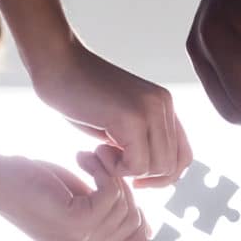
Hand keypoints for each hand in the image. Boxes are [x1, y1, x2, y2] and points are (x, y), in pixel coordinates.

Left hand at [0, 154, 148, 240]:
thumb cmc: (35, 187)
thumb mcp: (82, 207)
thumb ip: (111, 222)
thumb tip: (149, 230)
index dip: (135, 210)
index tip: (115, 184)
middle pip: (135, 224)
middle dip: (125, 187)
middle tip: (101, 162)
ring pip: (124, 207)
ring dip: (112, 172)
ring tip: (90, 156)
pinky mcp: (75, 223)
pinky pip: (112, 195)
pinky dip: (103, 170)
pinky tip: (84, 157)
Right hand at [31, 38, 191, 186]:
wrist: (56, 62)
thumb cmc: (78, 93)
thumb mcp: (119, 121)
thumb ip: (140, 140)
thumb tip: (152, 174)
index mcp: (163, 106)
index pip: (184, 155)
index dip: (163, 176)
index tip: (136, 178)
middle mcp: (163, 106)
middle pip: (173, 165)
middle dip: (144, 176)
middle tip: (113, 163)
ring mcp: (151, 110)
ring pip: (158, 168)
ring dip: (128, 171)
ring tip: (102, 153)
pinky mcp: (133, 118)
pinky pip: (137, 165)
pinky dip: (116, 168)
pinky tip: (97, 150)